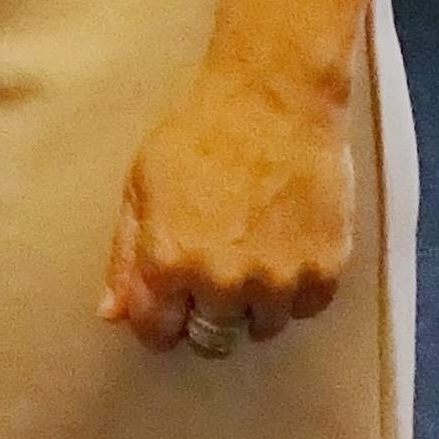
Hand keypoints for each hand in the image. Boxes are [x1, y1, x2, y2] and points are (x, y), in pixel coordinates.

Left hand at [101, 65, 354, 353]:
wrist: (276, 99)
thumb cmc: (199, 131)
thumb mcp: (142, 184)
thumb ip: (126, 255)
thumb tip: (113, 313)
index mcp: (170, 262)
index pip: (158, 332)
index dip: (158, 322)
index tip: (166, 306)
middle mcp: (224, 283)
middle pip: (211, 339)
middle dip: (204, 315)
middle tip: (210, 275)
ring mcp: (278, 281)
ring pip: (261, 327)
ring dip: (252, 304)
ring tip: (251, 255)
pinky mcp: (325, 271)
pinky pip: (305, 308)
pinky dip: (294, 290)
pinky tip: (285, 251)